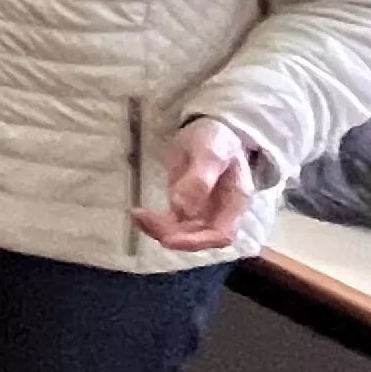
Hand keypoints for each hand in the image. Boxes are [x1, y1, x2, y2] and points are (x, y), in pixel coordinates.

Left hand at [134, 119, 255, 251]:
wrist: (211, 129)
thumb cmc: (217, 139)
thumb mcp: (210, 153)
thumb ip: (199, 180)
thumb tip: (181, 209)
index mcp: (234, 202)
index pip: (221, 235)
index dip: (196, 241)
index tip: (169, 239)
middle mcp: (220, 212)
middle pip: (198, 237)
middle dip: (171, 234)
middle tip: (143, 219)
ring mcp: (202, 211)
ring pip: (182, 232)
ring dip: (159, 229)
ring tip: (137, 214)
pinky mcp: (185, 206)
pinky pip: (171, 223)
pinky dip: (155, 223)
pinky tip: (138, 214)